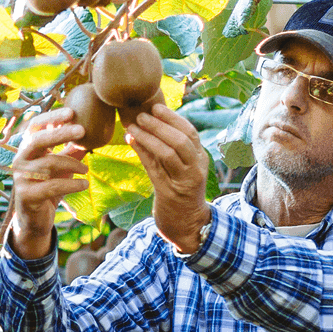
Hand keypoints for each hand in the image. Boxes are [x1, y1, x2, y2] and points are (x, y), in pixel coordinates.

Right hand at [9, 108, 89, 259]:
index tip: (71, 111)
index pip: (35, 126)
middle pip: (37, 140)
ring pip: (48, 164)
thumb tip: (92, 131)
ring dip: (72, 164)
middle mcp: (20, 159)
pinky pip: (52, 186)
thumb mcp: (62, 166)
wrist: (35, 219)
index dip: (51, 117)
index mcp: (28, 148)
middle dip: (60, 133)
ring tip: (86, 171)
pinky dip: (71, 185)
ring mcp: (21, 177)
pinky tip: (84, 185)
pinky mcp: (26, 195)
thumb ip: (72, 150)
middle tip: (82, 130)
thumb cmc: (49, 186)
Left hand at [126, 104, 210, 252]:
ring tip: (134, 125)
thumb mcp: (181, 167)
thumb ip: (171, 147)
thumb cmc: (180, 191)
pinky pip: (154, 168)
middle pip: (181, 140)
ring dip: (149, 136)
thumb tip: (150, 121)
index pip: (190, 132)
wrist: (186, 224)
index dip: (173, 118)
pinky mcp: (169, 193)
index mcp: (200, 158)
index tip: (156, 107)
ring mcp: (184, 181)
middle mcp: (196, 168)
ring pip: (168, 153)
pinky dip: (142, 151)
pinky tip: (132, 140)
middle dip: (160, 125)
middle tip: (142, 114)